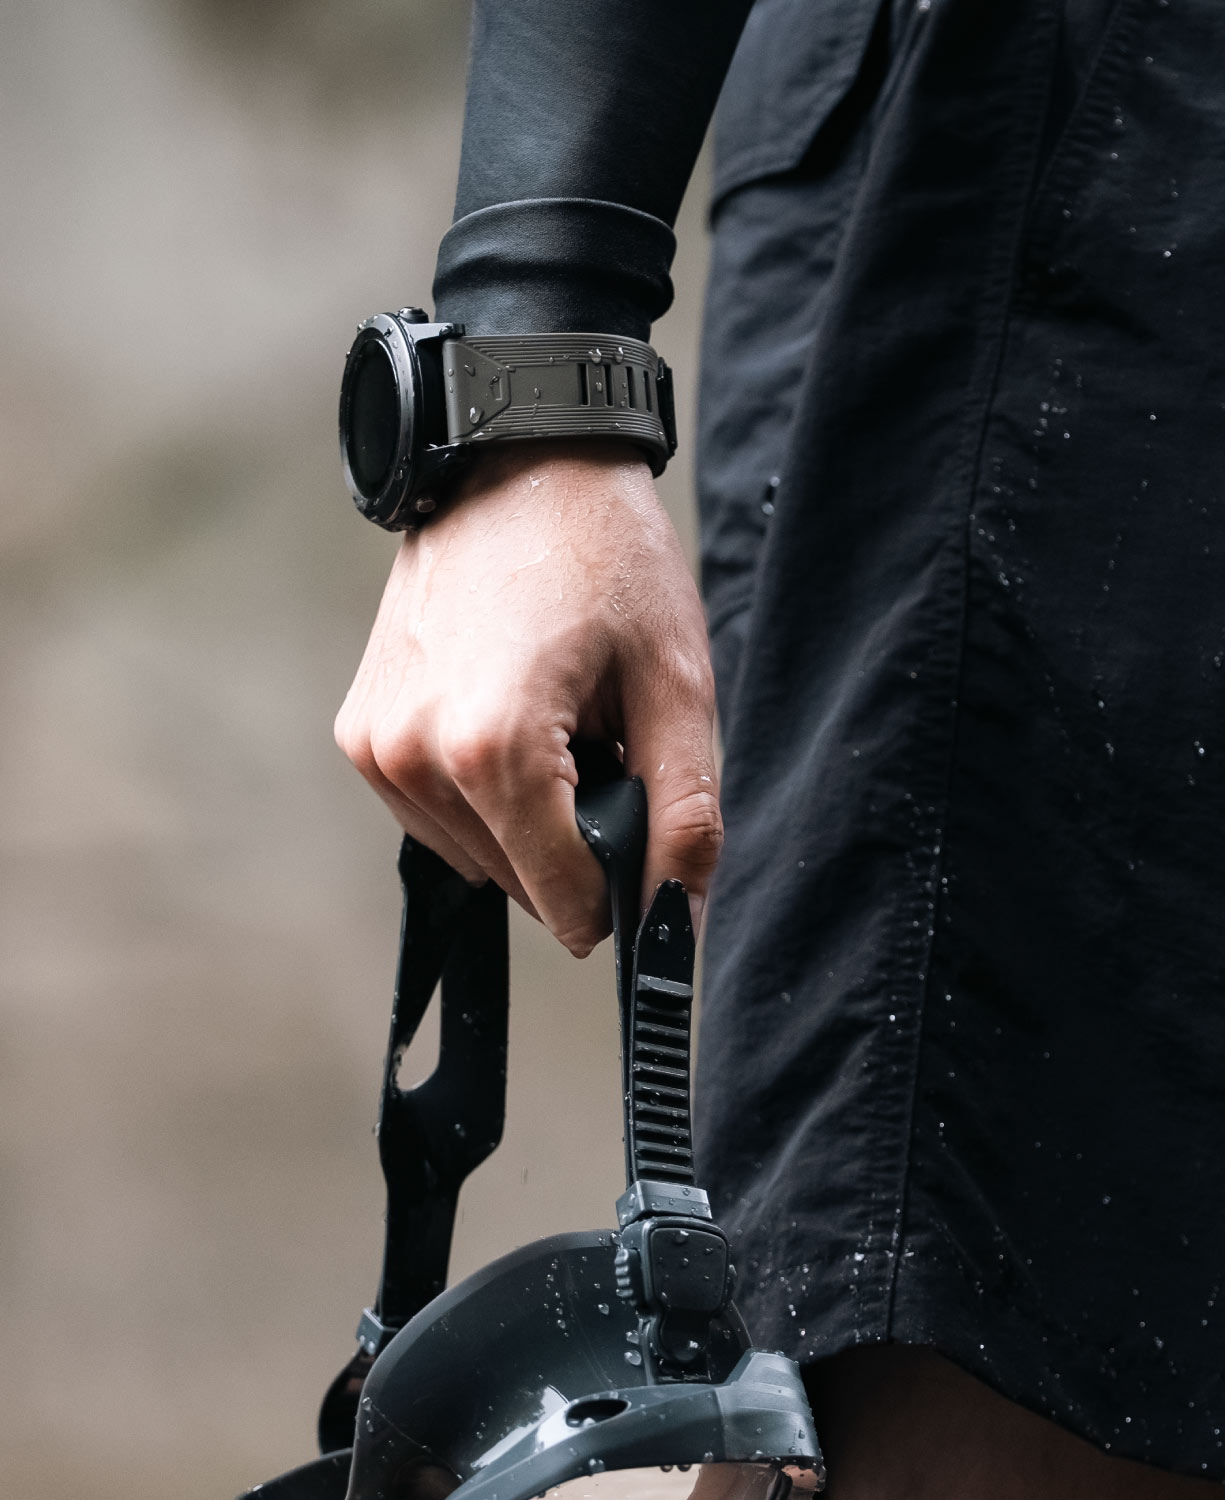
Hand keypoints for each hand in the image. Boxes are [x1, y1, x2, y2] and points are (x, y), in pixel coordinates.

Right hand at [335, 440, 721, 956]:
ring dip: (530, 821)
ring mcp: (376, 748)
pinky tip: (510, 717)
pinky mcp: (361, 735)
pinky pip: (438, 817)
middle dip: (577, 842)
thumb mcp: (675, 684)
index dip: (624, 886)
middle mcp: (413, 758)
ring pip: (478, 858)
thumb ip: (685, 817)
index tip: (647, 828)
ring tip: (557, 719)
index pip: (566, 903)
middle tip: (603, 739)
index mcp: (492, 750)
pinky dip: (485, 797)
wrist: (518, 458)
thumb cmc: (606, 555)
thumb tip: (680, 925)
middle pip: (522, 885)